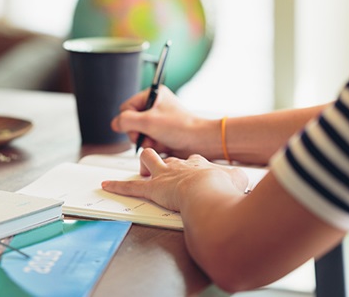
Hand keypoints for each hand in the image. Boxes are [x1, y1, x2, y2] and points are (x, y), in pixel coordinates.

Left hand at [101, 148, 248, 211]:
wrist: (210, 190)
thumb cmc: (224, 188)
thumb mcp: (237, 180)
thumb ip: (237, 180)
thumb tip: (242, 182)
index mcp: (198, 164)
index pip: (192, 160)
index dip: (192, 165)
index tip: (196, 171)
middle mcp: (179, 166)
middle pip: (168, 157)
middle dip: (164, 161)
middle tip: (167, 171)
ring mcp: (164, 176)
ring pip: (148, 161)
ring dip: (144, 166)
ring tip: (144, 172)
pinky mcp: (152, 189)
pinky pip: (130, 187)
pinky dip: (117, 186)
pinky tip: (106, 184)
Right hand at [111, 85, 218, 158]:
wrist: (200, 142)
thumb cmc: (181, 127)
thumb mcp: (148, 121)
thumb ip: (126, 121)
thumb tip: (115, 124)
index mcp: (153, 94)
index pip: (126, 107)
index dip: (129, 120)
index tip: (139, 126)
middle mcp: (155, 106)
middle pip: (131, 121)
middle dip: (137, 132)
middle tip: (148, 136)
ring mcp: (158, 120)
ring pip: (138, 132)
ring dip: (144, 140)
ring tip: (155, 141)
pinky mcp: (162, 132)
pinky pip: (147, 139)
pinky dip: (151, 144)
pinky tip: (160, 145)